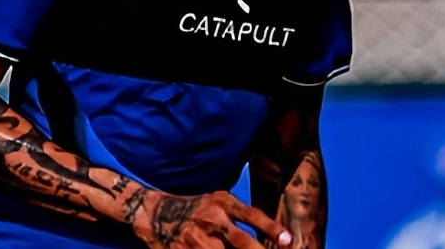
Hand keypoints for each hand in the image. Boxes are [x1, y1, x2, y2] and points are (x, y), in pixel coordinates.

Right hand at [131, 189, 291, 248]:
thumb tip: (278, 239)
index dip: (270, 228)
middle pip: (242, 242)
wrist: (156, 214)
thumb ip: (242, 216)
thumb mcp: (218, 202)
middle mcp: (211, 220)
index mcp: (221, 203)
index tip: (287, 241)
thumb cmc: (198, 209)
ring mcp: (198, 239)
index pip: (250, 215)